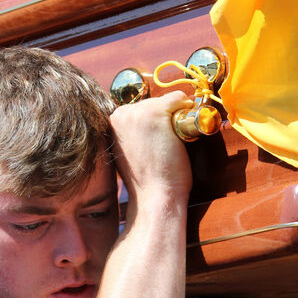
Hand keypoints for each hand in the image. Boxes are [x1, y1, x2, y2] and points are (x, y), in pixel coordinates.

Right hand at [109, 91, 191, 206]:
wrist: (154, 197)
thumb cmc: (147, 180)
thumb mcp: (129, 152)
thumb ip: (133, 134)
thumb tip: (148, 124)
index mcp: (110, 124)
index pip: (139, 110)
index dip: (153, 125)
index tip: (151, 145)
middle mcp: (120, 114)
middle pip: (152, 103)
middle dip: (162, 120)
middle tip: (160, 147)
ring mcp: (137, 112)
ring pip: (165, 102)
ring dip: (173, 119)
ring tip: (168, 145)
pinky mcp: (156, 113)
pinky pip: (179, 99)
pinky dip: (186, 112)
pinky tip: (179, 135)